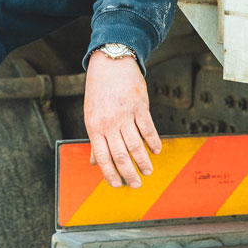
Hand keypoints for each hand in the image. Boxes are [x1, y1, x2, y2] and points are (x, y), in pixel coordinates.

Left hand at [83, 52, 161, 187]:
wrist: (111, 62)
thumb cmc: (99, 90)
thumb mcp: (91, 114)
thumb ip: (95, 139)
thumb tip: (95, 162)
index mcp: (94, 126)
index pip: (102, 157)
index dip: (110, 174)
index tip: (118, 185)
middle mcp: (109, 123)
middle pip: (120, 155)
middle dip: (129, 174)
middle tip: (136, 184)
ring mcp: (125, 114)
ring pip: (135, 145)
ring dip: (143, 161)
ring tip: (148, 171)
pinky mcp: (139, 106)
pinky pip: (148, 128)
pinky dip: (153, 142)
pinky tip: (156, 150)